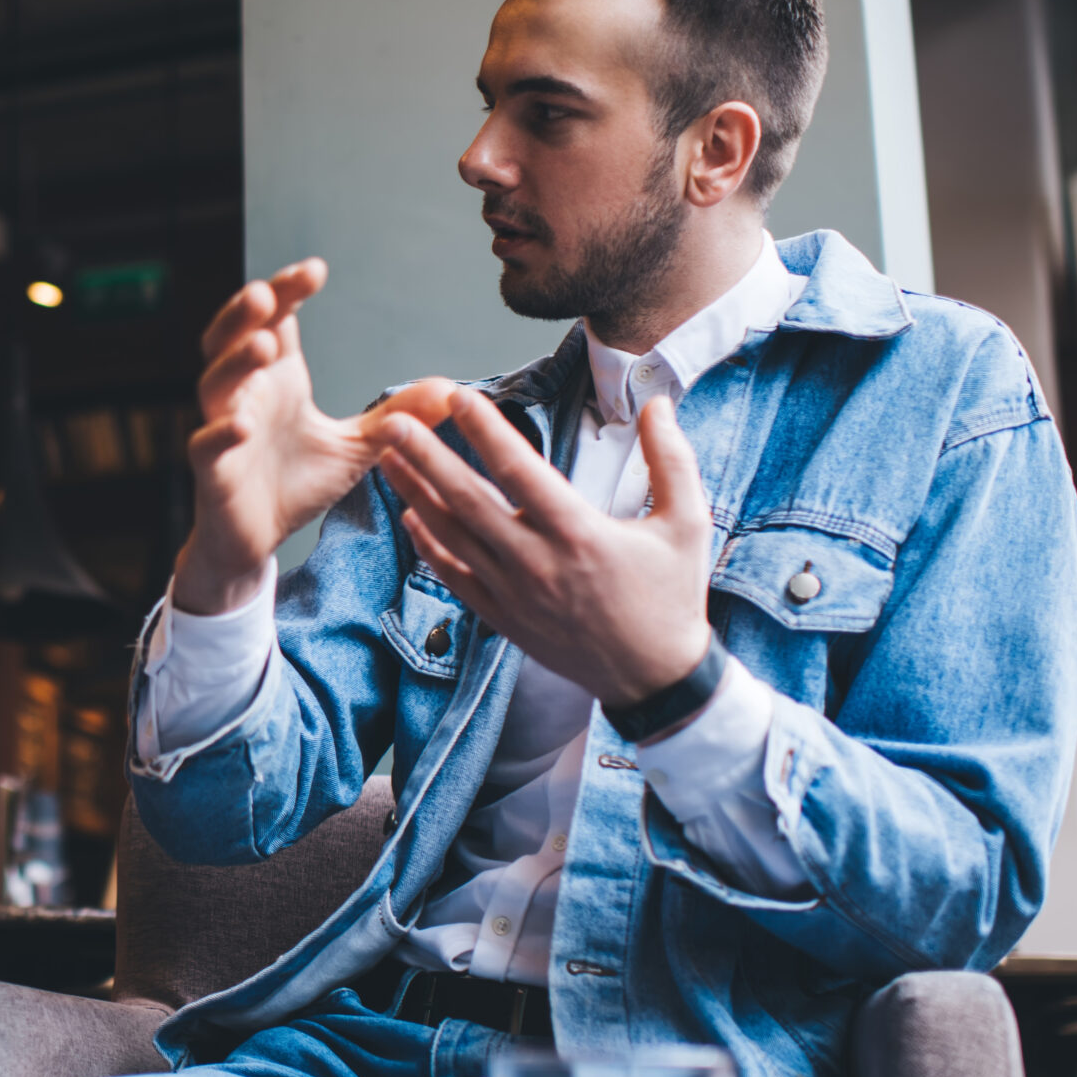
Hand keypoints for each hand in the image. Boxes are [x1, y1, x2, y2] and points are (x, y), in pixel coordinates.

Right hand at [174, 258, 460, 614]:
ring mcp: (224, 429)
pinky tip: (243, 425)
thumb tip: (451, 392)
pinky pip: (208, 445)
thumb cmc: (295, 484)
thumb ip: (396, 418)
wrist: (256, 540)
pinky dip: (222, 433)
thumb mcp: (357, 448)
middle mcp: (244, 395)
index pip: (274, 321)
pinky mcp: (213, 472)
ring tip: (265, 344)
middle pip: (230, 339)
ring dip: (236, 362)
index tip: (315, 270)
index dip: (287, 292)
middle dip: (245, 314)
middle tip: (268, 293)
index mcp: (276, 379)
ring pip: (215, 384)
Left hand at [375, 389, 714, 706]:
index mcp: (579, 534)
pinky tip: (411, 515)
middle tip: (395, 422)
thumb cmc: (672, 597)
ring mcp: (514, 594)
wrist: (655, 678)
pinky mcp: (503, 619)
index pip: (520, 471)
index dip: (485, 431)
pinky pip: (455, 577)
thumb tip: (658, 402)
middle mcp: (537, 563)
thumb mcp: (688, 523)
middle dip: (426, 457)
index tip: (458, 398)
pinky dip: (429, 545)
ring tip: (388, 457)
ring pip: (451, 536)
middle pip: (468, 501)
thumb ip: (671, 458)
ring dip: (416, 493)